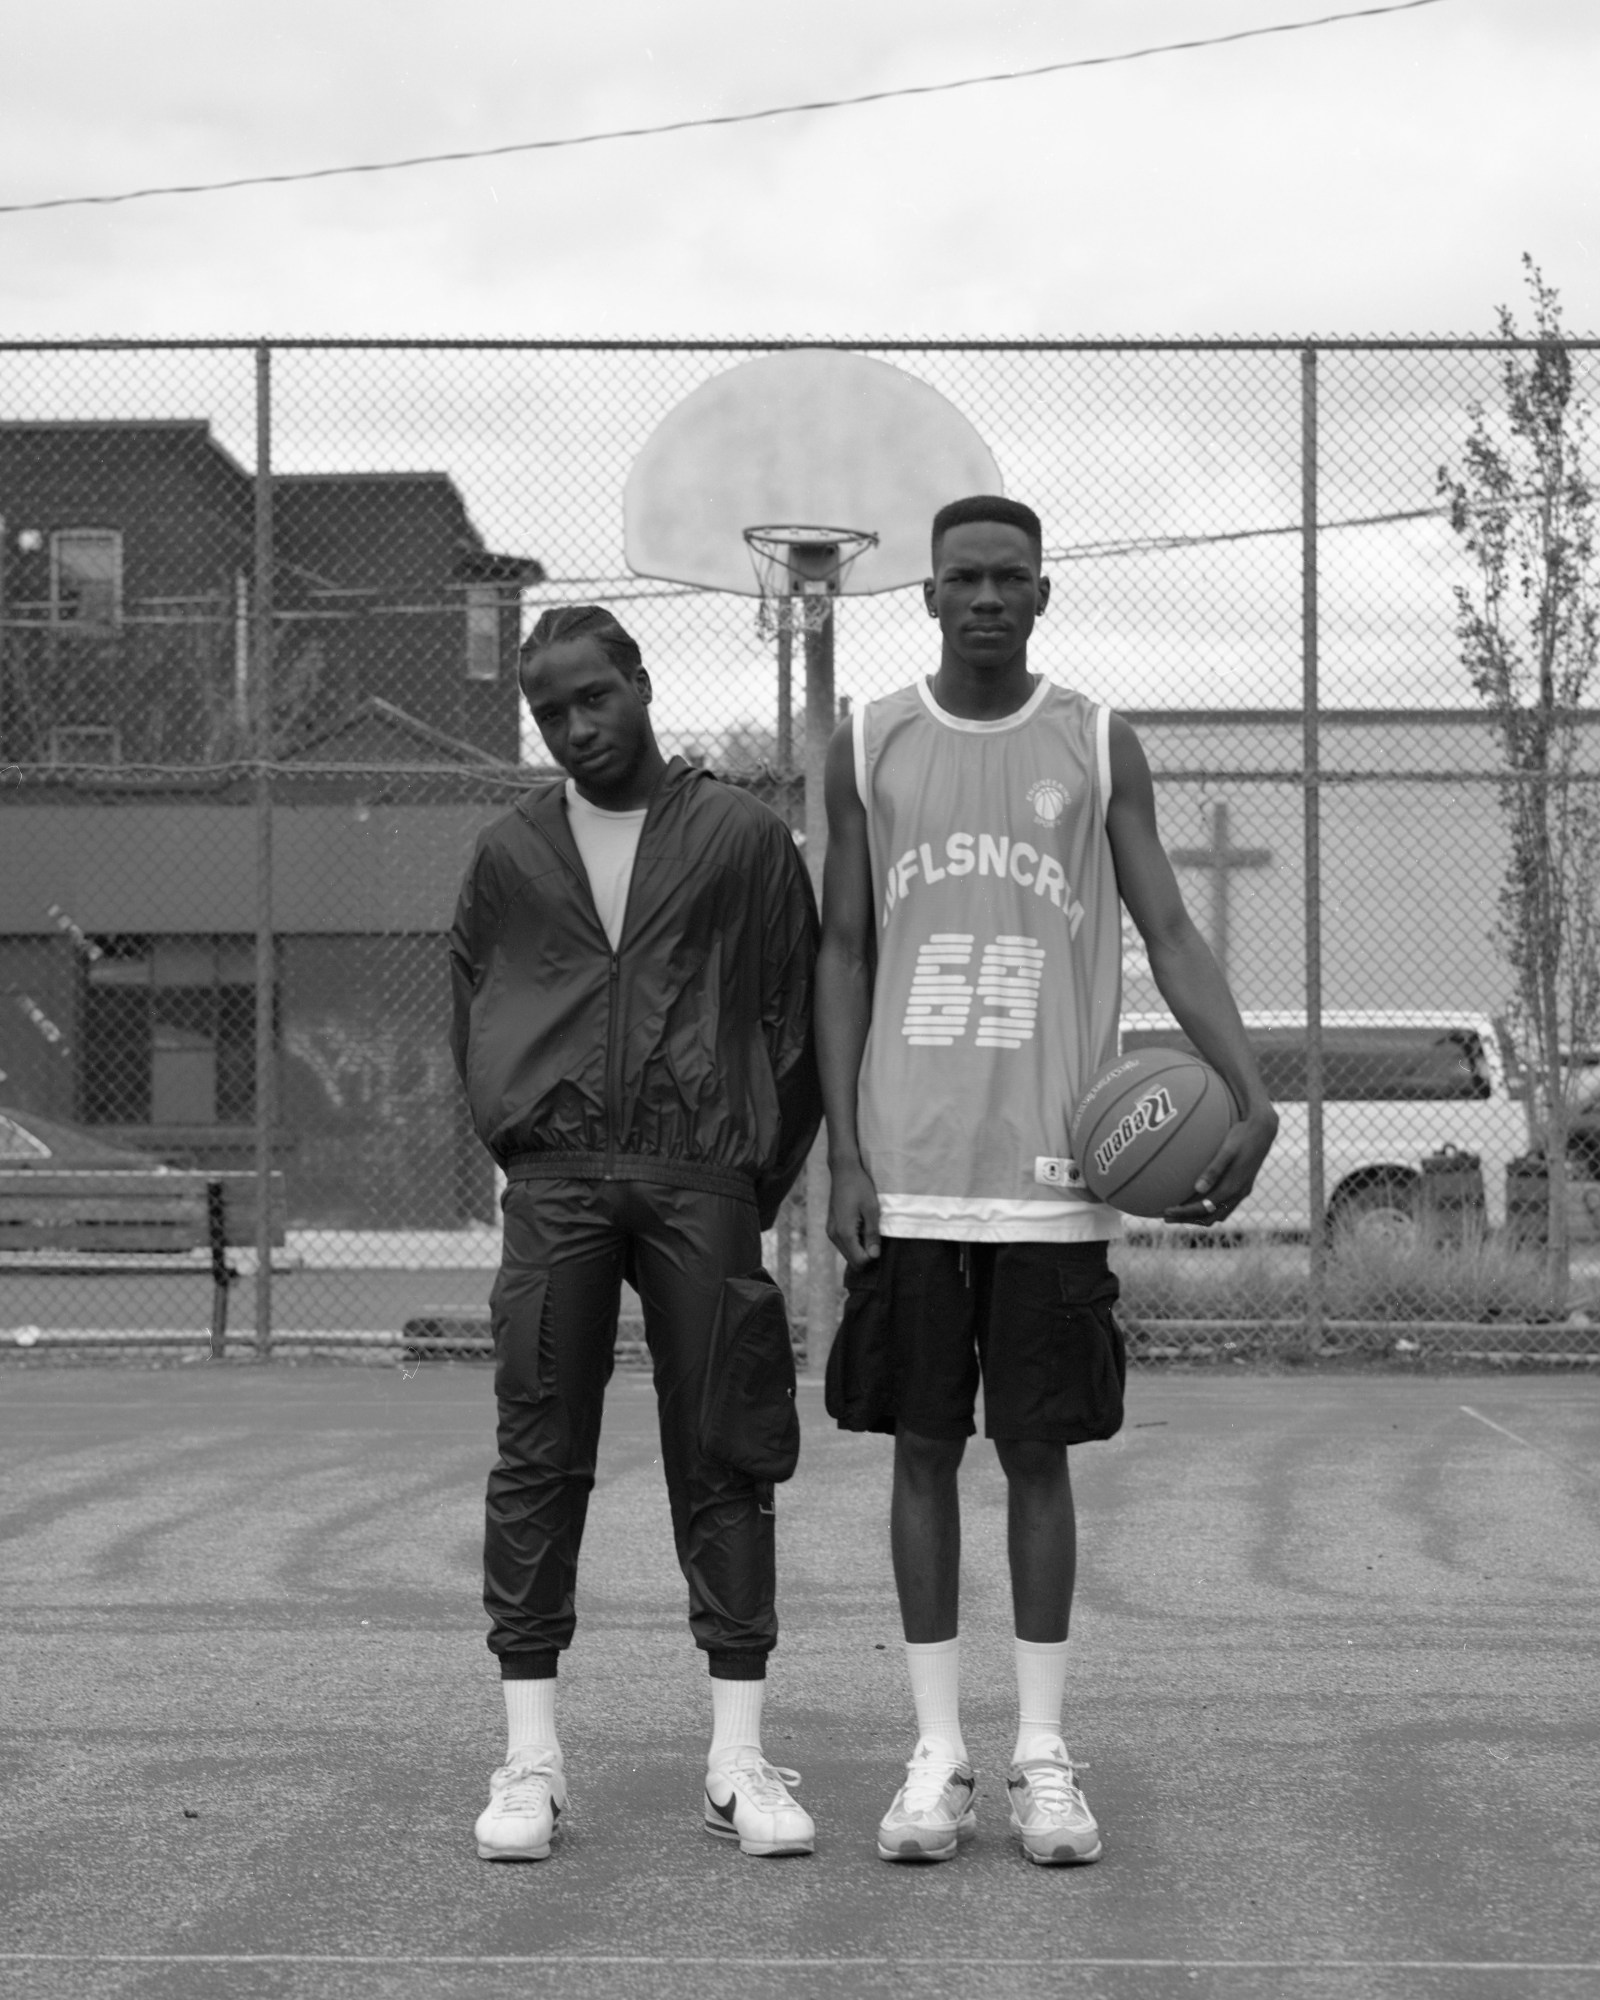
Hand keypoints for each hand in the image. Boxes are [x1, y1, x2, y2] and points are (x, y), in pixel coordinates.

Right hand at [827, 1157, 881, 1268]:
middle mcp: (834, 1235)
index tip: (880, 1243)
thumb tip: (874, 1255)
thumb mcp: (871, 1209)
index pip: (859, 1261)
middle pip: (852, 1261)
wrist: (843, 1171)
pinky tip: (862, 1228)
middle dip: (866, 1256)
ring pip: (847, 1254)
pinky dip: (854, 1243)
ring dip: (860, 1249)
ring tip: (869, 1231)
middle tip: (877, 1239)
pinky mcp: (831, 1228)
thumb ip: (872, 1234)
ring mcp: (831, 1232)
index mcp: (844, 1232)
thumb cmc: (860, 1187)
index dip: (872, 1257)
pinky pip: (844, 1245)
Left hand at [1163, 1104, 1278, 1226]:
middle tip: (1166, 1217)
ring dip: (1199, 1217)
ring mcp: (1242, 1192)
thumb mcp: (1227, 1150)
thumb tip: (1197, 1189)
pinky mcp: (1243, 1187)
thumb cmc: (1242, 1136)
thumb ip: (1214, 1170)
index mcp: (1233, 1188)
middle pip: (1210, 1217)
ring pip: (1218, 1215)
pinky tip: (1199, 1201)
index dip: (1184, 1213)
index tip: (1165, 1212)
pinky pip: (1224, 1207)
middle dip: (1188, 1219)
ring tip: (1179, 1213)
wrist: (1264, 1130)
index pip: (1203, 1208)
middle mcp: (1238, 1194)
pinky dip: (1210, 1210)